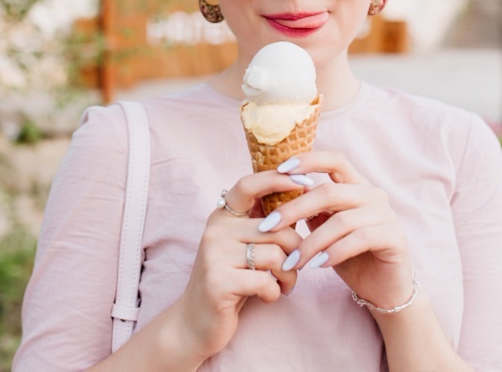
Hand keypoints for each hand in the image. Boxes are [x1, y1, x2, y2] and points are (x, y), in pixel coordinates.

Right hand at [171, 171, 307, 361]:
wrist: (194, 323)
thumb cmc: (231, 281)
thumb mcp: (245, 247)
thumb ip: (266, 226)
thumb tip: (304, 199)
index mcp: (223, 217)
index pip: (248, 185)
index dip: (278, 179)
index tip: (306, 181)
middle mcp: (216, 230)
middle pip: (278, 229)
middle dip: (297, 252)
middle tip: (295, 269)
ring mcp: (214, 255)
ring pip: (276, 256)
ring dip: (289, 276)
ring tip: (284, 285)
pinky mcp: (218, 282)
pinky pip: (265, 282)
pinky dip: (275, 293)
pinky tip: (269, 297)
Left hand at [258, 151, 414, 310]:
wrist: (383, 289)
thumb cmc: (350, 258)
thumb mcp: (326, 231)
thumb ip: (312, 212)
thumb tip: (279, 196)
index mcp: (357, 186)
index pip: (334, 160)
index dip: (308, 160)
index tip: (280, 170)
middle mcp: (373, 195)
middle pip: (329, 192)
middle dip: (294, 209)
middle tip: (268, 228)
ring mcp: (386, 215)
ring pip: (341, 221)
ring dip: (311, 243)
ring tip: (292, 261)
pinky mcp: (393, 238)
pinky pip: (359, 240)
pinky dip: (334, 252)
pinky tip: (318, 265)